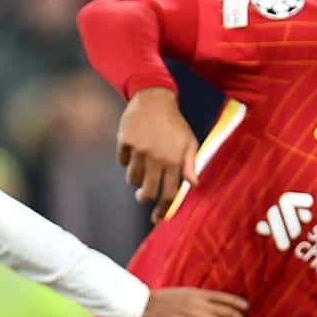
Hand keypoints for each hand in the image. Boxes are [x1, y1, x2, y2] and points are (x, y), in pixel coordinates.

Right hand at [117, 87, 197, 221]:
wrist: (155, 98)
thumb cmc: (174, 123)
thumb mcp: (189, 142)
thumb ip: (190, 164)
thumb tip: (194, 184)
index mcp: (174, 160)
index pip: (168, 193)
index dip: (163, 209)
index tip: (157, 218)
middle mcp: (157, 157)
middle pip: (148, 191)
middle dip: (144, 197)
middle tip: (143, 196)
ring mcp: (139, 150)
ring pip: (132, 178)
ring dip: (135, 177)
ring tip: (140, 166)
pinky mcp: (125, 141)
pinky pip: (122, 160)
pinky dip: (126, 158)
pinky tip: (132, 149)